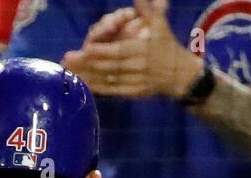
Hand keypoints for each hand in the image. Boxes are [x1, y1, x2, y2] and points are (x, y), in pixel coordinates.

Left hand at [63, 0, 203, 98]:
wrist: (182, 75)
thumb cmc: (167, 46)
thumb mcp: (160, 25)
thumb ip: (148, 10)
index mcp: (143, 50)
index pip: (119, 51)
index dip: (103, 51)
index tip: (86, 48)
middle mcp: (138, 67)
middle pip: (110, 66)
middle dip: (89, 63)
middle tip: (69, 59)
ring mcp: (136, 82)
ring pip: (110, 80)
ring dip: (90, 76)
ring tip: (71, 72)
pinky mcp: (134, 93)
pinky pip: (114, 91)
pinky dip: (99, 88)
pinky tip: (85, 85)